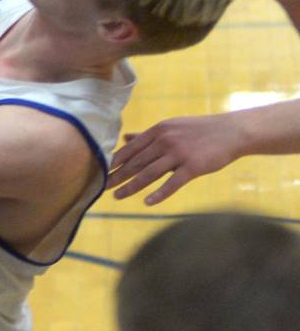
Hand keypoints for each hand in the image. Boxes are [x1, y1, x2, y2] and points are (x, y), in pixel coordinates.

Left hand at [108, 113, 243, 203]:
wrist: (231, 131)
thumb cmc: (199, 130)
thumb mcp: (170, 127)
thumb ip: (147, 135)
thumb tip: (125, 138)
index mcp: (157, 131)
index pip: (130, 148)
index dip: (114, 161)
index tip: (99, 171)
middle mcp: (165, 141)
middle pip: (136, 162)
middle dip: (117, 175)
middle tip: (101, 186)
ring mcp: (179, 154)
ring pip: (149, 173)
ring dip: (131, 186)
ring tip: (117, 196)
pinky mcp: (193, 166)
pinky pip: (173, 183)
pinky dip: (159, 193)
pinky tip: (147, 202)